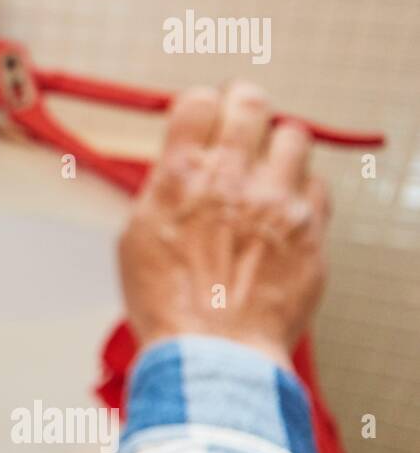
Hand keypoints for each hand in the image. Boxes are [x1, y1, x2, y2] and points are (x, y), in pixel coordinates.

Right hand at [119, 82, 330, 369]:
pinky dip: (301, 194)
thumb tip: (178, 171)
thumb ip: (162, 192)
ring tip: (270, 167)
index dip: (200, 105)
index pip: (197, 101)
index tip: (203, 115)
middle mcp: (231, 178)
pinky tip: (284, 214)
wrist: (213, 352)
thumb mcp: (136, 238)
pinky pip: (317, 187)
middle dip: (244, 105)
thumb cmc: (166, 304)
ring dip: (279, 145)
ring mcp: (277, 202)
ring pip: (294, 136)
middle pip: (250, 102)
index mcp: (180, 177)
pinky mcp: (310, 230)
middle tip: (243, 119)